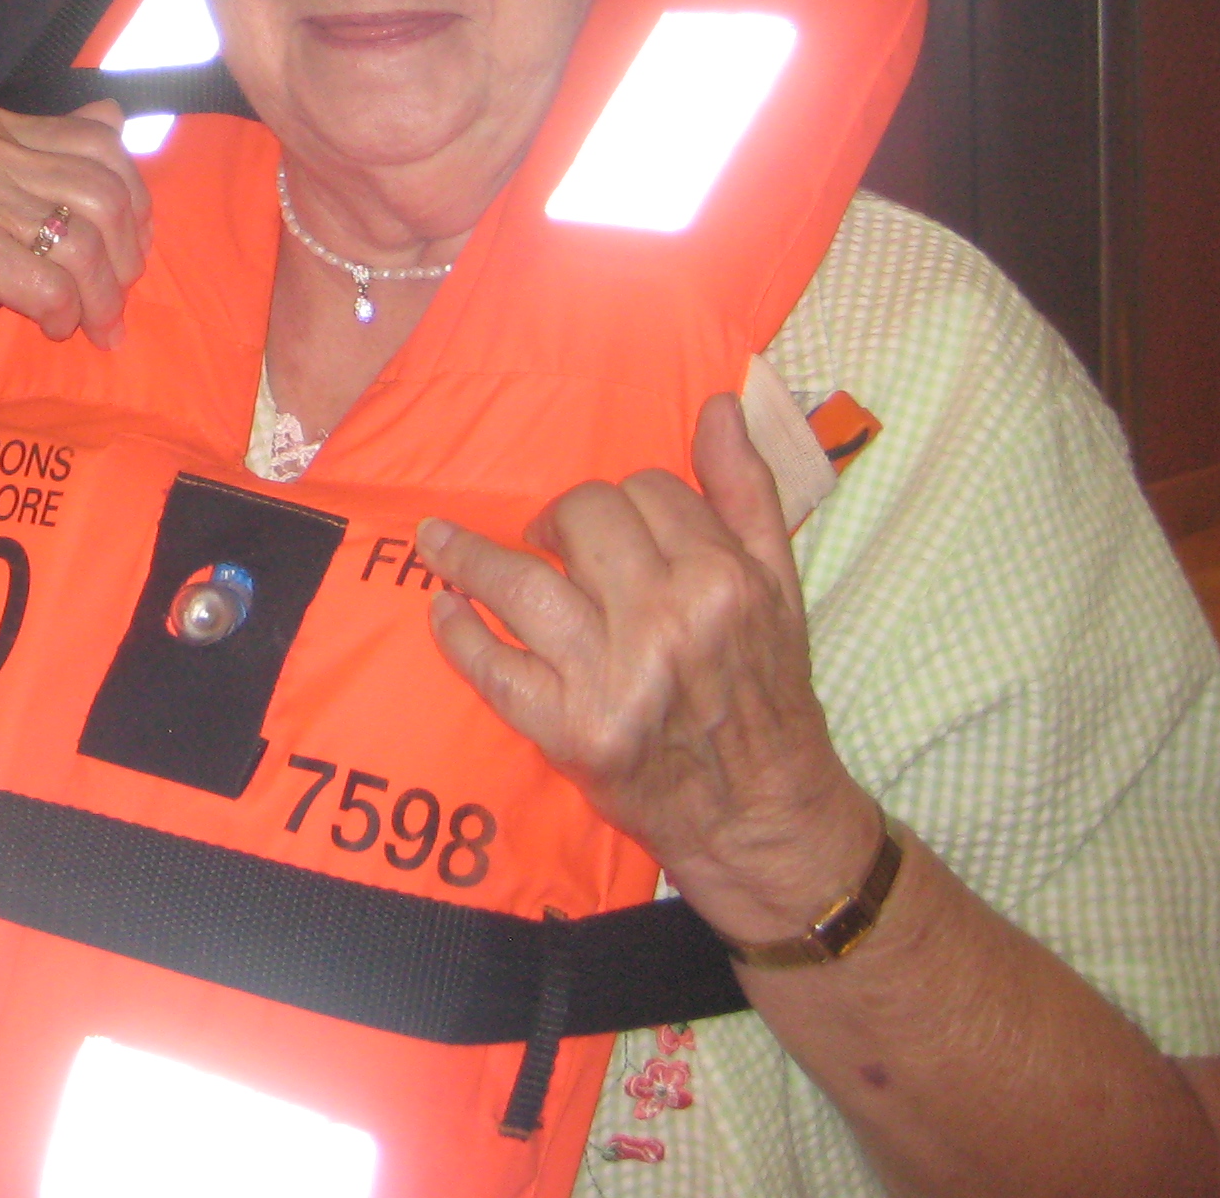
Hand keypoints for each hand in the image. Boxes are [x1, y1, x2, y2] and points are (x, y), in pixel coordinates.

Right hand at [0, 100, 153, 397]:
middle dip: (124, 257)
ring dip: (100, 298)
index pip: (101, 144)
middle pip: (103, 194)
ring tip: (90, 324)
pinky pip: (54, 287)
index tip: (130, 248)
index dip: (134, 200)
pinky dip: (65, 316)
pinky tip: (51, 329)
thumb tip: (113, 116)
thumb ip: (46, 153)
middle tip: (116, 300)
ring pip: (84, 244)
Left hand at [418, 391, 875, 939]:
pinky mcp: (569, 731)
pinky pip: (492, 667)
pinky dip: (458, 634)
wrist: (763, 813)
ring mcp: (612, 679)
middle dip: (559, 519)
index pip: (646, 490)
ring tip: (438, 544)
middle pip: (581, 518)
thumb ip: (746, 494)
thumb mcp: (781, 589)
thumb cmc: (768, 692)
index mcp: (722, 580)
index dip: (624, 500)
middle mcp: (666, 623)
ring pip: (520, 583)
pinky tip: (444, 610)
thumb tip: (718, 407)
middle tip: (549, 539)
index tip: (611, 525)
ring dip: (468, 555)